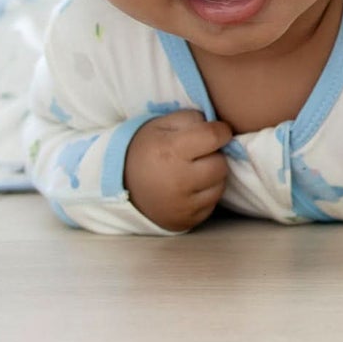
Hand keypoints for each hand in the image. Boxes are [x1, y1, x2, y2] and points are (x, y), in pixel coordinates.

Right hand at [123, 110, 233, 231]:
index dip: (221, 131)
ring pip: (219, 186)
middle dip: (214, 156)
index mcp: (171, 150)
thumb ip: (194, 119)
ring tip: (194, 171)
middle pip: (221, 165)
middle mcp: (178, 181)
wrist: (121, 185)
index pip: (214, 137)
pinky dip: (205, 195)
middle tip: (199, 155)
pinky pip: (211, 205)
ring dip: (212, 177)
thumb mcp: (163, 124)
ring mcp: (182, 205)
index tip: (217, 131)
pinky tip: (190, 188)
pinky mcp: (185, 222)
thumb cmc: (146, 149)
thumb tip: (221, 128)